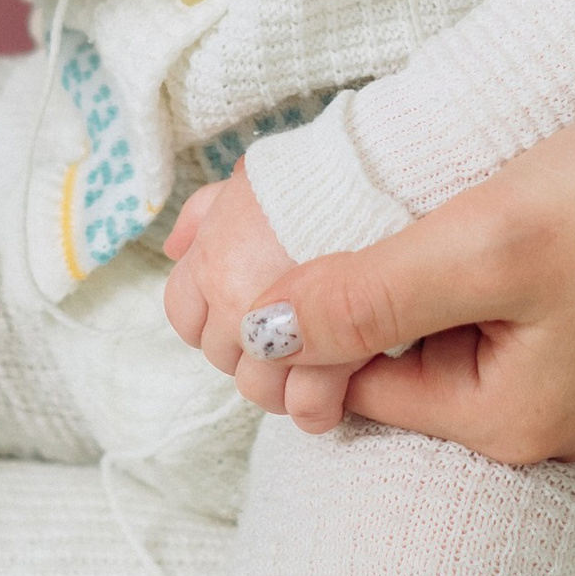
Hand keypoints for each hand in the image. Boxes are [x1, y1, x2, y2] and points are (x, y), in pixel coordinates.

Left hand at [162, 164, 356, 431]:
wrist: (401, 168)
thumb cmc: (334, 172)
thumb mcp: (260, 176)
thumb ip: (210, 210)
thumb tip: (173, 249)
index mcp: (214, 254)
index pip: (184, 314)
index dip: (216, 318)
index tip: (252, 313)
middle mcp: (233, 298)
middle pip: (224, 356)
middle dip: (256, 348)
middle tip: (300, 330)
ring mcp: (278, 335)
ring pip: (260, 389)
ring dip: (286, 382)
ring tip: (322, 360)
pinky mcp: (331, 359)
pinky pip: (308, 407)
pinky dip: (320, 406)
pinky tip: (340, 390)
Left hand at [223, 130, 574, 466]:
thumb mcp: (482, 249)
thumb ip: (369, 293)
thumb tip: (261, 329)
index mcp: (500, 420)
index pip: (354, 380)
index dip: (306, 315)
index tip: (281, 238)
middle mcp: (534, 416)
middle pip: (399, 355)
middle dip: (356, 286)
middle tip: (331, 204)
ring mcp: (570, 375)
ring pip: (446, 323)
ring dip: (409, 265)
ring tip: (402, 195)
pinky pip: (499, 303)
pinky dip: (466, 256)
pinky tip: (468, 201)